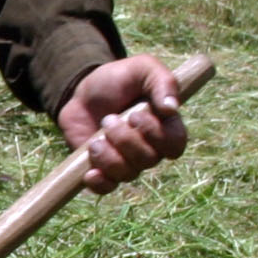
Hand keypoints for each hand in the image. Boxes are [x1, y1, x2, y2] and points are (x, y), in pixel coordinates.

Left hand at [58, 55, 189, 193]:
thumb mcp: (142, 68)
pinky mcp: (103, 170)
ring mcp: (126, 161)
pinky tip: (90, 171)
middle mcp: (149, 148)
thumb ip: (162, 82)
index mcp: (165, 126)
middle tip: (108, 119)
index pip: (175, 145)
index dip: (157, 136)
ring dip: (109, 156)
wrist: (82, 90)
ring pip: (128, 174)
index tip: (135, 115)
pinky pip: (107, 188)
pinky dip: (100, 183)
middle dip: (126, 140)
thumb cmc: (118, 79)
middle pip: (148, 160)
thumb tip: (172, 108)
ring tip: (96, 138)